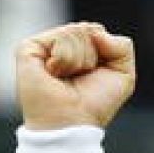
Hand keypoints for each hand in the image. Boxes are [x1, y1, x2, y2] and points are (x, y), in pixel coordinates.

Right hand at [15, 21, 135, 129]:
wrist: (72, 123)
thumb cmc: (95, 105)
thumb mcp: (124, 76)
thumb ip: (123, 46)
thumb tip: (96, 31)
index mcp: (79, 49)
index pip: (96, 31)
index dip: (104, 53)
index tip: (94, 77)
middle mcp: (59, 44)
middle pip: (87, 29)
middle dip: (91, 57)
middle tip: (79, 80)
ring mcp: (43, 45)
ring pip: (74, 32)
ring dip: (78, 61)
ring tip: (65, 79)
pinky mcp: (29, 48)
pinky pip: (60, 37)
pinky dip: (65, 59)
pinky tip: (54, 73)